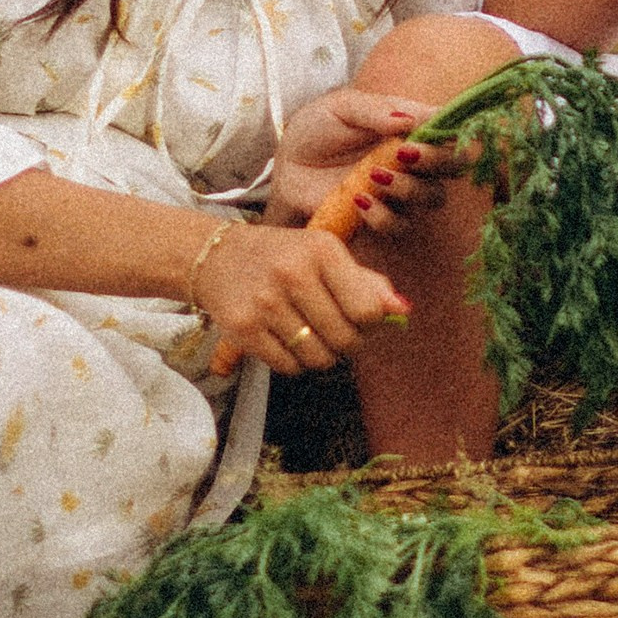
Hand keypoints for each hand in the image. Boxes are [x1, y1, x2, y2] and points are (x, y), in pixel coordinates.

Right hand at [192, 218, 409, 375]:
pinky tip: (285, 340)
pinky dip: (294, 362)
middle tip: (334, 331)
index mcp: (321, 250)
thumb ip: (366, 282)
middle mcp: (293, 274)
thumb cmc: (282, 258)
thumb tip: (403, 310)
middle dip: (347, 343)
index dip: (370, 323)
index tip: (359, 317)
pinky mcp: (243, 329)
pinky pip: (289, 367)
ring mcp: (265, 303)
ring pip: (318, 357)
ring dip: (320, 354)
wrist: (215, 257)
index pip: (368, 310)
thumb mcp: (324, 256)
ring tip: (308, 333)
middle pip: (345, 339)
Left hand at [267, 87, 451, 232]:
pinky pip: (399, 225)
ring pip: (432, 197)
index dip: (456, 130)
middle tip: (406, 152)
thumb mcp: (342, 107)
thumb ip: (374, 110)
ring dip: (409, 187)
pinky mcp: (381, 216)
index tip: (432, 129)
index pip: (452, 128)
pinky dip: (384, 215)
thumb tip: (410, 119)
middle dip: (437, 159)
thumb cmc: (319, 127)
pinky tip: (359, 199)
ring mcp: (401, 190)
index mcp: (414, 126)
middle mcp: (416, 159)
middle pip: (454, 165)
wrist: (288, 163)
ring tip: (374, 174)